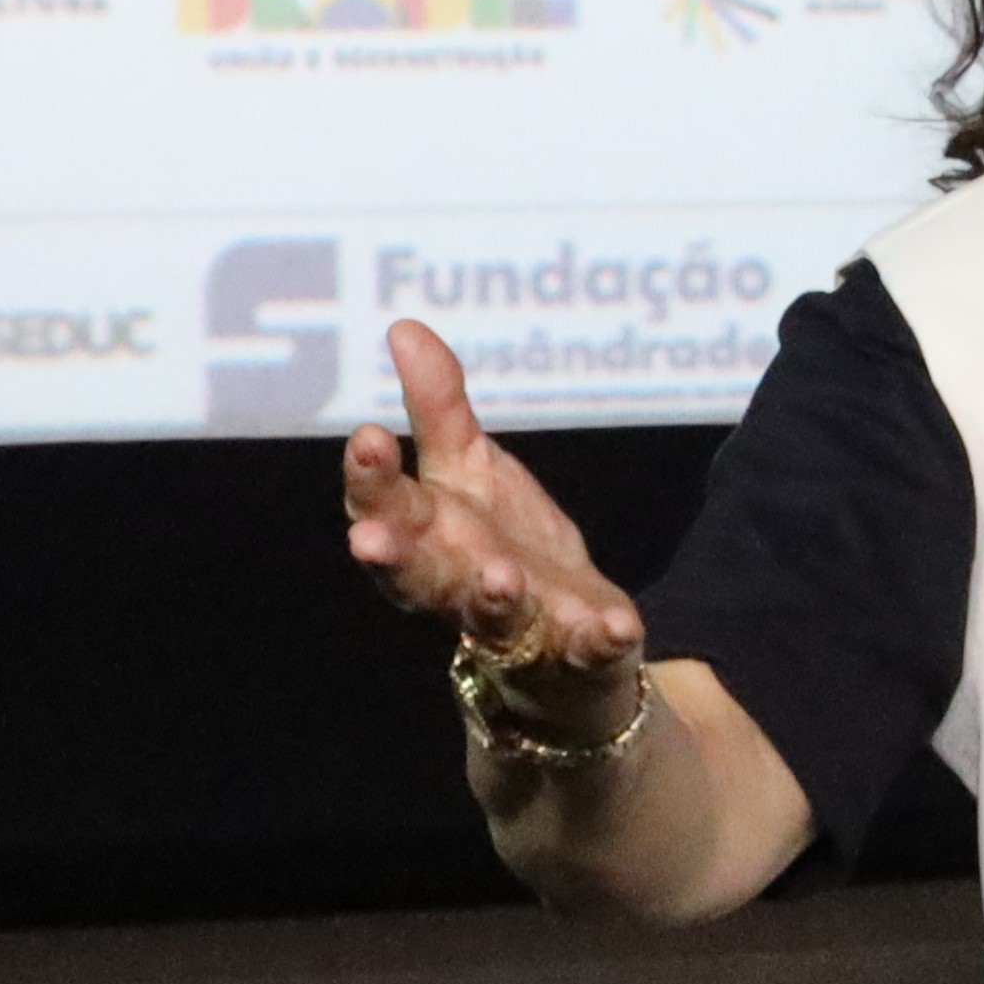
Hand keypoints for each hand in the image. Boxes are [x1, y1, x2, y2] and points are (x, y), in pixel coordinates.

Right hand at [340, 319, 641, 743]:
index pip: (385, 508)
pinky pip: (585, 653)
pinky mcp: (577, 656)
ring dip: (492, 601)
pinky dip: (597, 642)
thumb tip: (403, 327)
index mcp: (426, 539)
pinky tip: (616, 626)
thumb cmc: (495, 548)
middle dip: (394, 557)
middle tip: (369, 538)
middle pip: (418, 576)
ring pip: (492, 622)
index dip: (370, 479)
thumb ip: (437, 409)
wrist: (562, 648)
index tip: (366, 436)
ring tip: (498, 578)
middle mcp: (458, 588)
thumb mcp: (468, 472)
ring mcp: (516, 630)